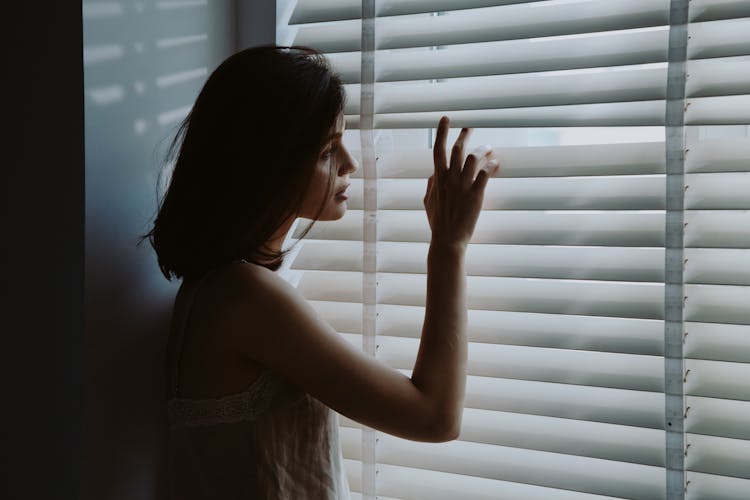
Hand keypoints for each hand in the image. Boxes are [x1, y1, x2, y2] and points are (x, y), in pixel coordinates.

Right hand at [423, 116, 500, 248]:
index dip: (442, 132)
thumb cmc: (437, 222)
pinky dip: (491, 166)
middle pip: (458, 149)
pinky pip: (485, 174)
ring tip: (489, 149)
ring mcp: (463, 186)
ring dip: (482, 150)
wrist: (448, 239)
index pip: (438, 149)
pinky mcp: (476, 194)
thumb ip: (429, 185)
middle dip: (465, 135)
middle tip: (471, 127)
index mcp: (437, 178)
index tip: (446, 119)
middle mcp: (449, 179)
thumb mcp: (428, 202)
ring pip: (473, 158)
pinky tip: (496, 164)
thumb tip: (432, 174)